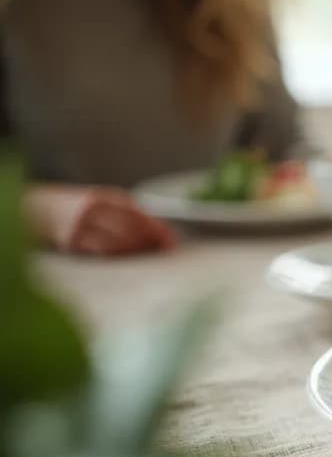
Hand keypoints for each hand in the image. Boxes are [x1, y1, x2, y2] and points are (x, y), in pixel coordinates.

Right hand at [25, 184, 176, 255]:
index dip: (157, 229)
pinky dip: (116, 256)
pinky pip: (99, 252)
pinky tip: (126, 259)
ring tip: (149, 257)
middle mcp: (93, 210)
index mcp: (104, 197)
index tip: (171, 241)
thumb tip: (156, 230)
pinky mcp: (69, 242)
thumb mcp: (100, 200)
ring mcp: (80, 226)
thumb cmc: (74, 206)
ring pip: (117, 244)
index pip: (138, 214)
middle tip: (164, 252)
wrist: (35, 208)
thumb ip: (124, 211)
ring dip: (136, 252)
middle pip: (130, 230)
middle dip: (150, 243)